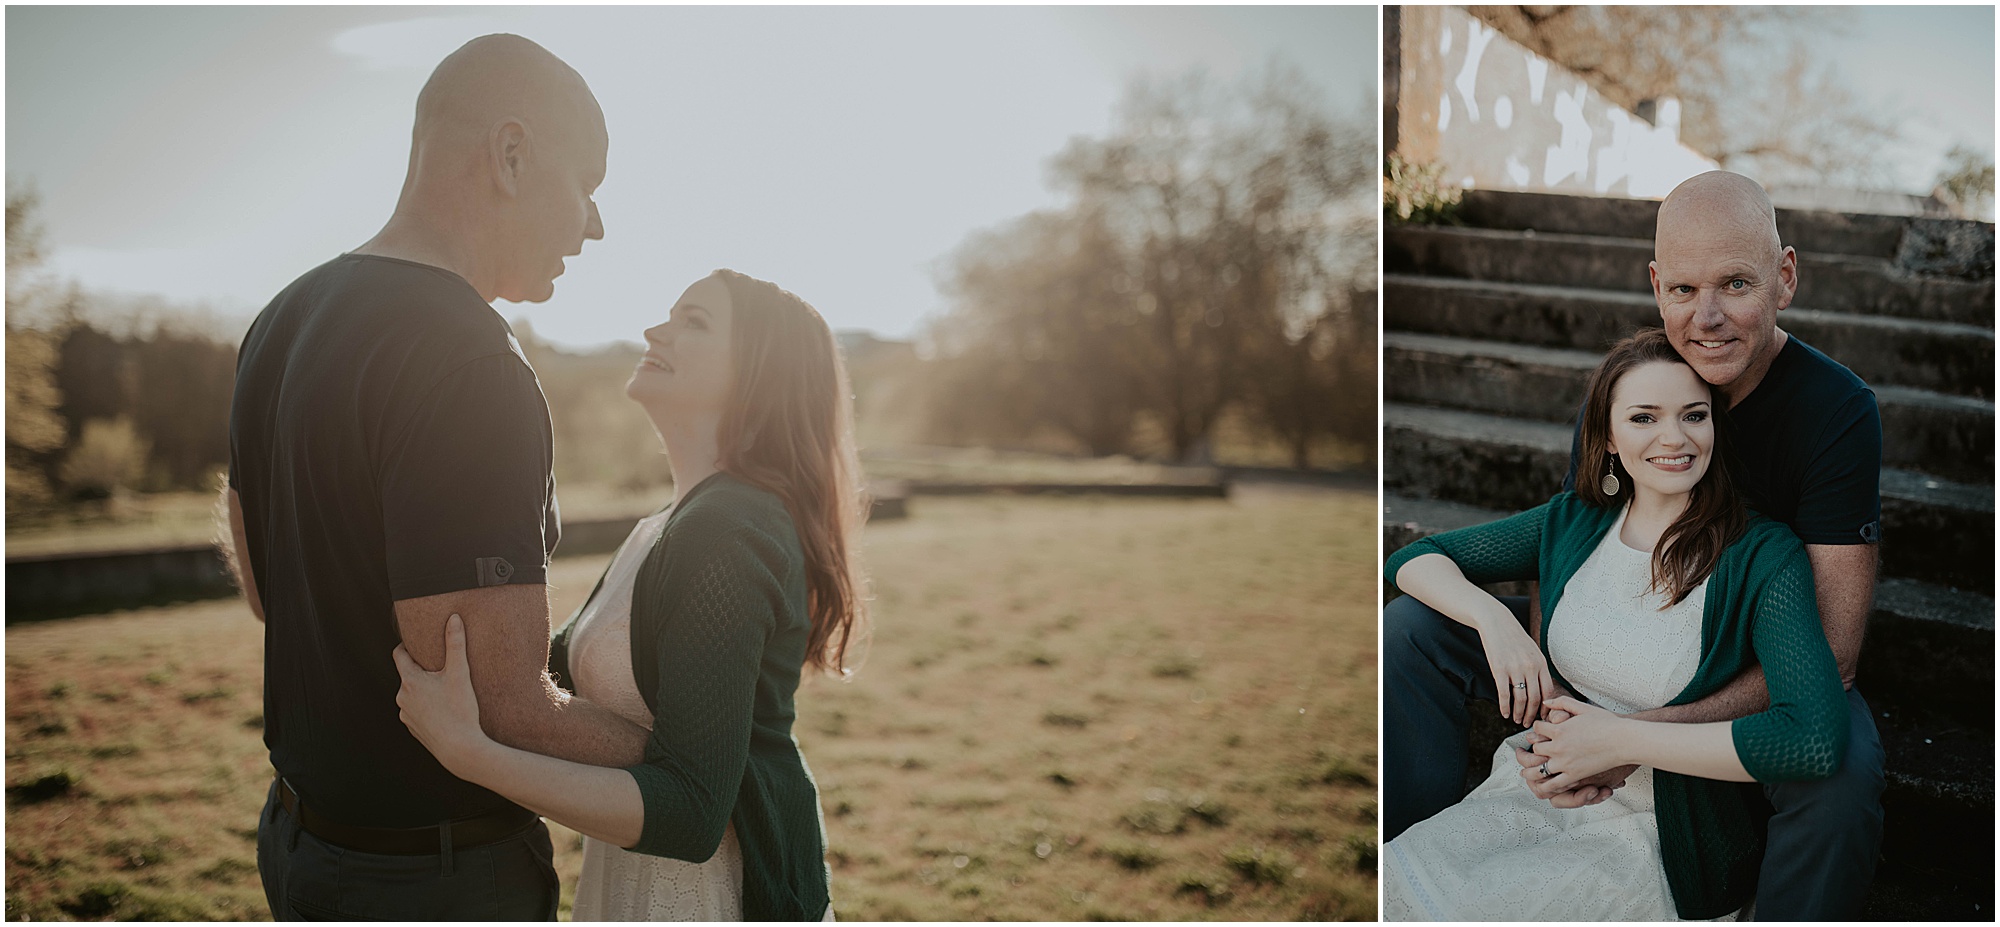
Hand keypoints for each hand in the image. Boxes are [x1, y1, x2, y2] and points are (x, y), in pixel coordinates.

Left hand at [393, 613, 492, 779]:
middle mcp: (402, 698)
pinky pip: (416, 712)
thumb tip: (453, 619)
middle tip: (440, 667)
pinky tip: (443, 710)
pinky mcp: (413, 729)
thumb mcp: (460, 673)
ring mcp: (406, 715)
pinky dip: (426, 707)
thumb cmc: (459, 710)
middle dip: (421, 670)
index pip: (399, 655)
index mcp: (410, 681)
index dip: (406, 646)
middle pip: (408, 676)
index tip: (416, 642)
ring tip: (444, 690)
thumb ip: (455, 644)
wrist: (459, 748)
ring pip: (411, 695)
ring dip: (423, 690)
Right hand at [1475, 605, 1553, 726]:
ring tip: (1516, 719)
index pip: (1548, 692)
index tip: (1542, 716)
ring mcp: (1514, 669)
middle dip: (1532, 715)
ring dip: (1518, 713)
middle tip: (1527, 723)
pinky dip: (1505, 707)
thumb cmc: (1514, 637)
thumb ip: (1537, 668)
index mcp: (1541, 663)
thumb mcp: (1532, 650)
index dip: (1546, 708)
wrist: (1496, 622)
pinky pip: (1504, 694)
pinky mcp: (1499, 670)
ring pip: (1520, 699)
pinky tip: (1504, 712)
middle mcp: (1530, 667)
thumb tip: (1541, 688)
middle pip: (1535, 699)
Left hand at [1527, 696, 1631, 791]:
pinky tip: (1542, 786)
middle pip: (1536, 749)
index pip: (1536, 729)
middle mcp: (1558, 747)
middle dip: (1533, 750)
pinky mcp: (1575, 776)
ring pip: (1538, 770)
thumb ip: (1562, 702)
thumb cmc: (1608, 723)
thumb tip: (1546, 702)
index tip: (1538, 732)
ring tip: (1526, 773)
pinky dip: (1546, 786)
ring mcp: (1565, 763)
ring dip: (1530, 771)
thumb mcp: (1582, 707)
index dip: (1537, 730)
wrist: (1624, 740)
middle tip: (1530, 752)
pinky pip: (1554, 784)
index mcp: (1559, 729)